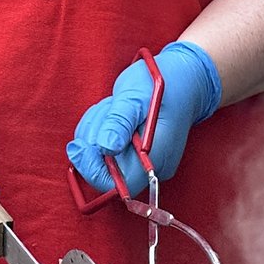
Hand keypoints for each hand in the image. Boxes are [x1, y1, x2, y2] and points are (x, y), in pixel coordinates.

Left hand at [68, 40, 222, 192]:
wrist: (184, 79)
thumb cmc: (164, 85)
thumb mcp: (136, 98)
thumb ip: (119, 123)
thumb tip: (105, 147)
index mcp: (155, 159)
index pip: (116, 185)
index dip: (92, 169)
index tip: (80, 146)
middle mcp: (148, 166)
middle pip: (103, 168)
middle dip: (94, 139)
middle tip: (108, 111)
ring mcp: (139, 159)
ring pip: (98, 154)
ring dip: (97, 128)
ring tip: (115, 106)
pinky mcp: (130, 150)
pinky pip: (102, 145)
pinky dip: (100, 127)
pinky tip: (114, 110)